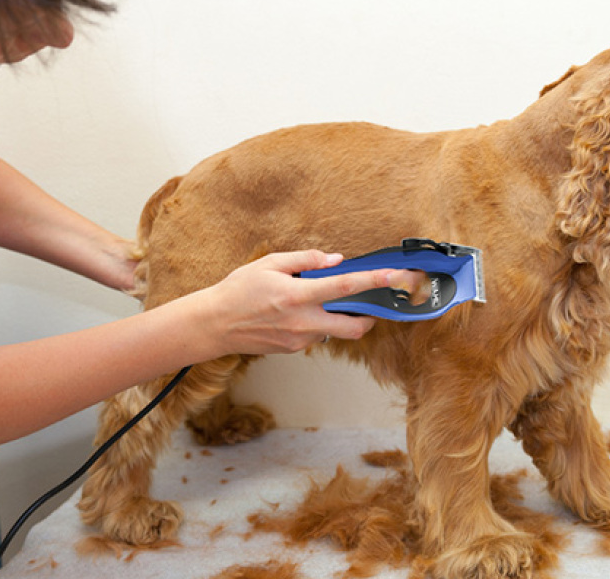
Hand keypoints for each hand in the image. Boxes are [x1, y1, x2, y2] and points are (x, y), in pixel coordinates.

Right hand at [195, 250, 404, 355]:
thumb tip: (335, 260)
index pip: (345, 288)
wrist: (214, 325)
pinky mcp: (294, 349)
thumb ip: (305, 260)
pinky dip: (319, 323)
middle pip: (355, 327)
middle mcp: (302, 322)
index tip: (395, 277)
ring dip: (340, 318)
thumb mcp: (269, 264)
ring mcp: (299, 340)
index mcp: (296, 296)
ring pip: (336, 332)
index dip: (373, 281)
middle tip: (374, 304)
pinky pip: (317, 336)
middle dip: (372, 317)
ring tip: (325, 301)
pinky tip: (301, 312)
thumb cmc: (238, 291)